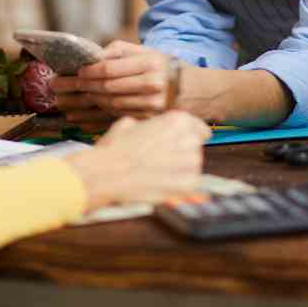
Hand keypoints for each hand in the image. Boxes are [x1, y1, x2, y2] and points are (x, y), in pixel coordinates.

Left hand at [52, 40, 179, 121]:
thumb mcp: (146, 52)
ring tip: (63, 101)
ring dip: (83, 103)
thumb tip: (92, 59)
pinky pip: (115, 118)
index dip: (90, 71)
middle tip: (58, 86)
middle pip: (107, 88)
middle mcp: (152, 86)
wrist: (191, 92)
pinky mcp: (147, 120)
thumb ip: (119, 52)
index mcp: (151, 64)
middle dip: (80, 87)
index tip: (76, 72)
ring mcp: (151, 106)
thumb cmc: (163, 68)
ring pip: (109, 104)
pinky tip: (77, 117)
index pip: (111, 69)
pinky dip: (94, 117)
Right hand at [63, 111, 209, 209]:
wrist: (108, 173)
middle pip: (195, 146)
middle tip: (162, 159)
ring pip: (193, 165)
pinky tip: (161, 183)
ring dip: (180, 169)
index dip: (191, 136)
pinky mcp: (188, 183)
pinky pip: (190, 183)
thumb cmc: (115, 148)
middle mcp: (188, 138)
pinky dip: (179, 185)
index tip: (183, 144)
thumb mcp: (129, 124)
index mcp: (177, 120)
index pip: (199, 128)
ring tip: (158, 172)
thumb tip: (148, 129)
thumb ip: (147, 125)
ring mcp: (191, 162)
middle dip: (182, 152)